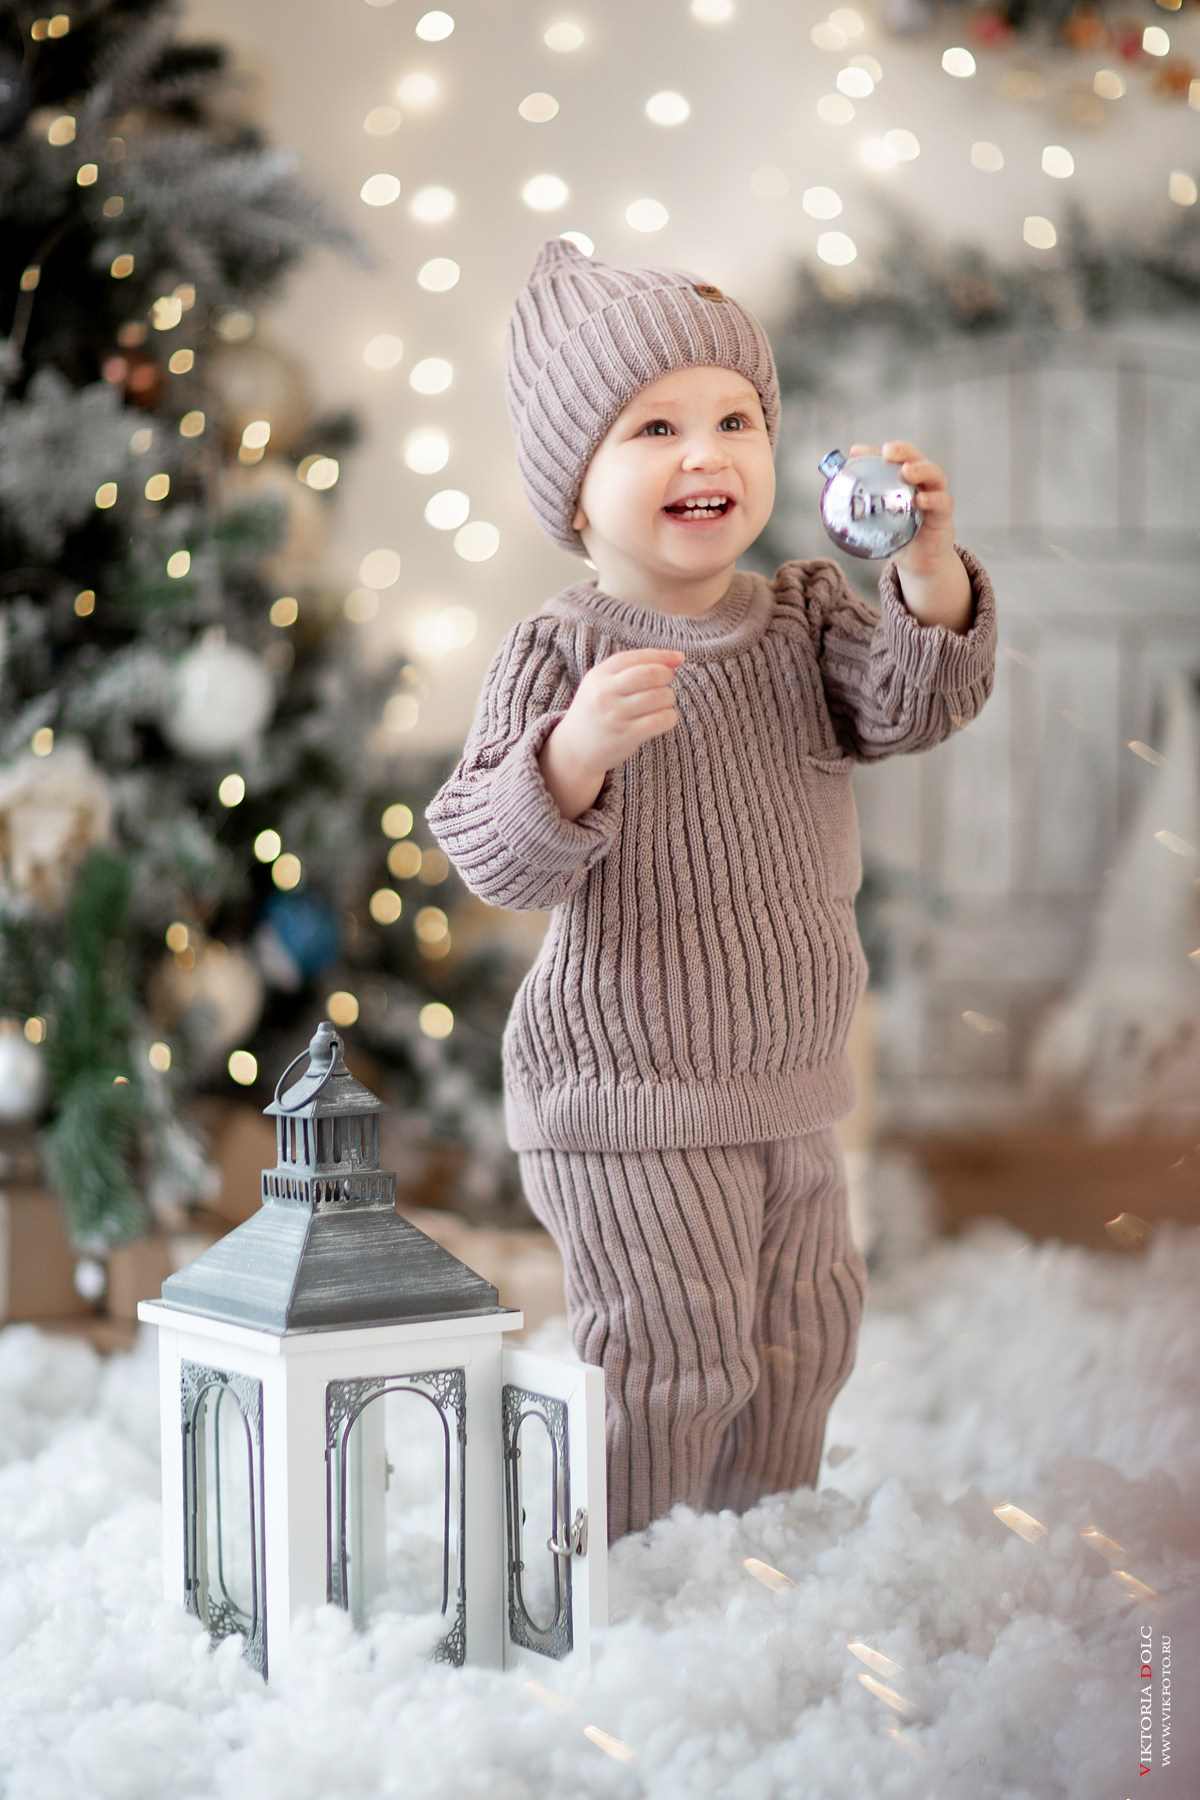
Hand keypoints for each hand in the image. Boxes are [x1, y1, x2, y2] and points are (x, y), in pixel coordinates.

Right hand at [555, 647, 684, 776]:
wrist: (574, 749)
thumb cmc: (596, 712)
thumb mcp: (603, 685)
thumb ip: (633, 669)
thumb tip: (676, 659)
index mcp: (599, 675)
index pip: (636, 658)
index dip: (662, 656)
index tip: (679, 659)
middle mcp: (605, 693)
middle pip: (650, 674)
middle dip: (666, 676)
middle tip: (665, 684)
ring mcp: (615, 715)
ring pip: (659, 697)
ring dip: (669, 698)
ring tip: (663, 703)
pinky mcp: (626, 736)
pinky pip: (660, 720)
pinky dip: (670, 717)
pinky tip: (665, 719)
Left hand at [850, 438, 972, 632]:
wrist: (918, 560)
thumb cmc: (895, 535)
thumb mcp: (874, 519)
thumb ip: (858, 503)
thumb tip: (833, 485)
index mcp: (903, 478)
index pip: (891, 458)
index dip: (873, 452)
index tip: (856, 451)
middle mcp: (921, 481)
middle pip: (916, 458)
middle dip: (903, 451)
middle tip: (888, 452)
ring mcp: (935, 494)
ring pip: (934, 475)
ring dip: (921, 470)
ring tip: (907, 471)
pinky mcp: (944, 514)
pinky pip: (942, 502)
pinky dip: (933, 499)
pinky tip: (920, 500)